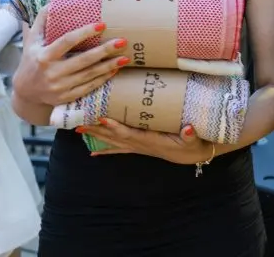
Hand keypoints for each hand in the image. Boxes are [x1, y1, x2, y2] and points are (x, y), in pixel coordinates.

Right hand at [12, 4, 130, 106]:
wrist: (25, 93)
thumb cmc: (31, 61)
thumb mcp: (31, 41)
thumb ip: (41, 22)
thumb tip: (53, 2)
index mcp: (44, 56)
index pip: (67, 41)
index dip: (85, 33)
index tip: (102, 25)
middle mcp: (53, 72)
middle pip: (83, 60)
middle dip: (105, 51)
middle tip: (122, 41)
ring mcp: (61, 87)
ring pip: (90, 74)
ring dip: (109, 66)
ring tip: (125, 57)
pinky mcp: (67, 97)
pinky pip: (89, 87)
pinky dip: (103, 78)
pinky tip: (115, 70)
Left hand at [79, 118, 214, 164]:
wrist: (191, 155)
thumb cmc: (191, 144)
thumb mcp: (193, 139)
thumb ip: (190, 135)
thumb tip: (188, 129)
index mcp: (150, 141)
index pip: (129, 134)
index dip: (115, 127)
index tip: (102, 118)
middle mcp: (140, 145)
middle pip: (114, 137)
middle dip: (97, 130)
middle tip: (80, 123)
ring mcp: (138, 147)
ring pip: (113, 142)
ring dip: (96, 136)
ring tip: (79, 131)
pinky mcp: (140, 147)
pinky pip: (118, 148)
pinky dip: (105, 150)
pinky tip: (93, 152)